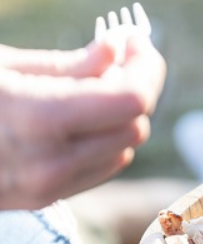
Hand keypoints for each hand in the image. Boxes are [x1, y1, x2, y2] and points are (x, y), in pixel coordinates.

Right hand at [0, 36, 165, 209]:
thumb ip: (67, 66)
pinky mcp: (39, 200)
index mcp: (36, 119)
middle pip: (133, 127)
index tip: (138, 42)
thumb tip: (117, 51)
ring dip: (120, 117)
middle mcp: (47, 164)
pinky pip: (96, 170)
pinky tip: (80, 115)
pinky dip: (103, 141)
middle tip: (120, 55)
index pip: (130, 101)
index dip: (146, 68)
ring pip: (121, 152)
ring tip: (95, 82)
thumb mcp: (0, 66)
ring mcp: (44, 189)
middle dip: (135, 88)